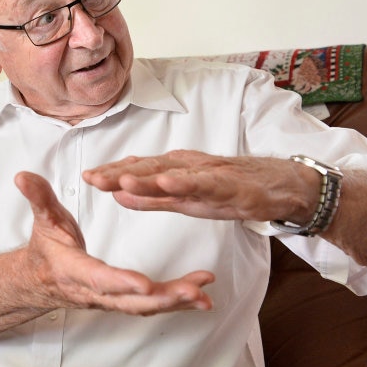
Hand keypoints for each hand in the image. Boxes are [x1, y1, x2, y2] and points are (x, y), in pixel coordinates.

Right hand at [16, 171, 213, 315]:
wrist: (37, 282)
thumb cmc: (45, 248)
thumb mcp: (42, 219)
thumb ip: (37, 197)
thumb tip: (22, 176)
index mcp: (73, 270)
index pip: (98, 278)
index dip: (120, 281)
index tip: (145, 283)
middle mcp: (94, 292)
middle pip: (130, 301)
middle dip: (164, 298)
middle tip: (194, 291)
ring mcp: (109, 300)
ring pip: (145, 307)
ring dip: (176, 301)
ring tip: (204, 294)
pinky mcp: (122, 301)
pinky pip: (151, 306)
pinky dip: (177, 303)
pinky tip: (202, 299)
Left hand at [81, 150, 319, 223]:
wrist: (281, 186)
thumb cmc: (232, 190)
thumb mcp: (186, 199)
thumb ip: (153, 199)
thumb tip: (118, 196)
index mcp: (175, 170)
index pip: (137, 171)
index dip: (111, 175)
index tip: (86, 178)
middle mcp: (188, 167)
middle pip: (148, 169)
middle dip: (118, 174)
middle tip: (90, 178)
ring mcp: (209, 174)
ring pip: (173, 174)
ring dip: (145, 176)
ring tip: (120, 180)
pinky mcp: (231, 185)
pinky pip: (206, 183)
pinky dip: (186, 182)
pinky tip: (168, 182)